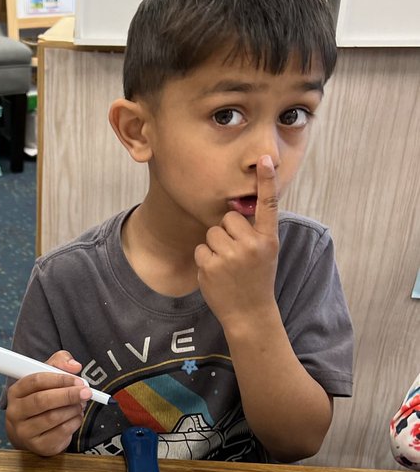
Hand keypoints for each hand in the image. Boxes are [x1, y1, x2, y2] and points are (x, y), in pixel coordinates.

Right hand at [4, 351, 91, 455]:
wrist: (30, 434)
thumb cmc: (40, 401)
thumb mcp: (46, 379)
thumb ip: (59, 364)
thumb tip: (74, 366)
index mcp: (15, 392)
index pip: (35, 381)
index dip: (59, 379)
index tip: (78, 380)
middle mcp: (15, 412)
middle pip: (42, 401)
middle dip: (68, 395)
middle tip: (86, 392)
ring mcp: (24, 431)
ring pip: (53, 417)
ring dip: (73, 409)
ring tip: (81, 404)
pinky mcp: (38, 446)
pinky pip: (61, 432)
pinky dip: (75, 422)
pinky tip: (76, 416)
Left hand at [194, 154, 280, 330]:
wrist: (249, 312)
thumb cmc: (256, 278)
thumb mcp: (266, 252)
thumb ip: (255, 231)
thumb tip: (235, 208)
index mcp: (268, 238)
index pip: (268, 204)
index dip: (267, 180)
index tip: (265, 159)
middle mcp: (251, 244)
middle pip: (228, 218)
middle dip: (228, 232)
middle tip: (236, 254)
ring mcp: (230, 256)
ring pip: (212, 232)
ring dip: (215, 246)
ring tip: (227, 265)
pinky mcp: (211, 266)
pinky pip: (201, 248)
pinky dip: (205, 260)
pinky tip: (217, 274)